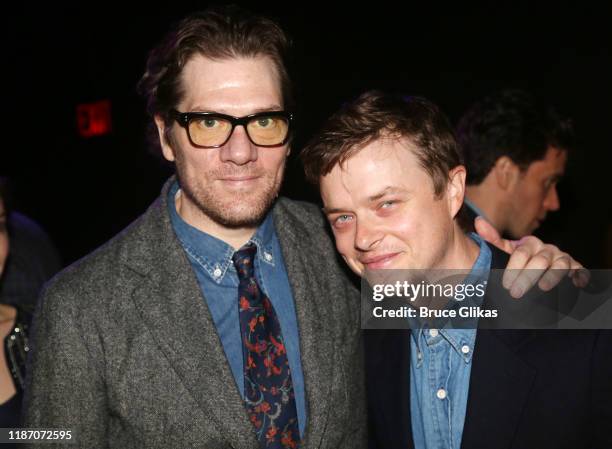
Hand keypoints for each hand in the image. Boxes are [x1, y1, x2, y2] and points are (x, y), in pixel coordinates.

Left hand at [475, 217, 589, 297]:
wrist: (539, 275)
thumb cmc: (519, 264)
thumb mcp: (504, 253)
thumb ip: (492, 240)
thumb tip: (478, 221)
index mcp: (530, 244)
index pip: (521, 254)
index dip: (513, 269)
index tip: (505, 284)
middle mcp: (547, 249)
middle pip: (538, 261)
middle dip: (527, 277)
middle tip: (516, 293)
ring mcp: (563, 259)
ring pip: (559, 266)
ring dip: (552, 277)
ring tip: (542, 288)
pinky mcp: (576, 269)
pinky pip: (580, 272)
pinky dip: (579, 277)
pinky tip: (575, 284)